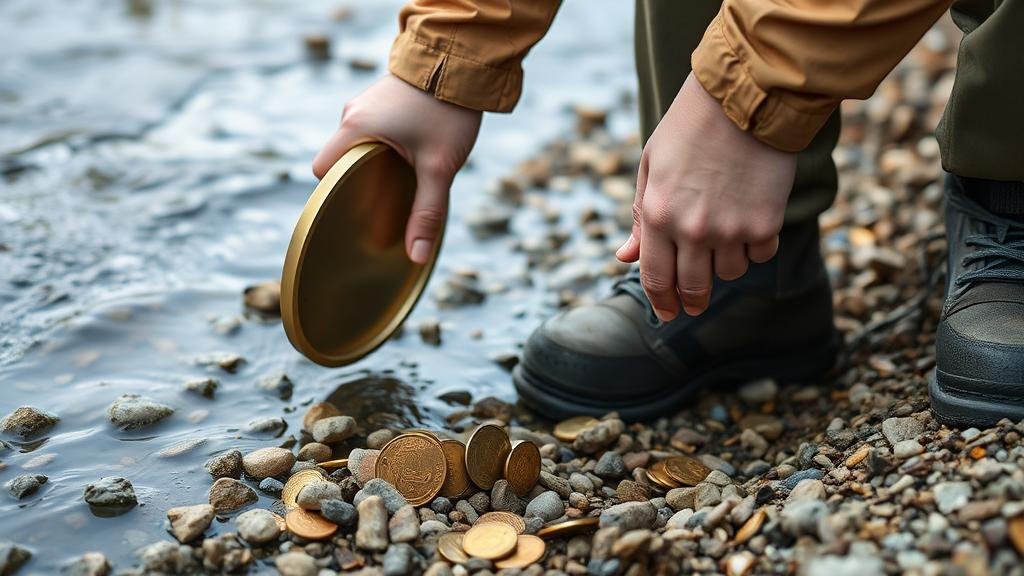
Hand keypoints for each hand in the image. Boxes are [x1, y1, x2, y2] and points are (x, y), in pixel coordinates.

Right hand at [313, 74, 482, 263]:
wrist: (463, 59)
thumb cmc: (448, 111)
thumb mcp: (440, 167)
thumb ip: (427, 211)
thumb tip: (416, 256)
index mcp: (354, 128)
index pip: (322, 170)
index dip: (335, 192)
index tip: (358, 206)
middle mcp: (352, 112)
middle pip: (340, 158)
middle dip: (358, 179)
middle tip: (385, 197)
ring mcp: (366, 100)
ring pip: (357, 142)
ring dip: (373, 160)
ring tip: (402, 173)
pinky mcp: (383, 95)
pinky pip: (372, 128)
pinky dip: (384, 143)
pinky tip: (410, 151)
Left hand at [616, 73, 795, 320]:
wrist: (746, 98)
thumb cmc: (690, 127)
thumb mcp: (652, 166)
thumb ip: (641, 217)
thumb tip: (625, 257)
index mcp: (659, 215)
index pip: (657, 278)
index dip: (662, 302)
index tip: (667, 313)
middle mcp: (694, 230)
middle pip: (694, 287)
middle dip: (692, 301)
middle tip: (693, 304)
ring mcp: (732, 229)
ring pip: (729, 273)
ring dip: (724, 265)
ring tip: (723, 238)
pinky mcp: (766, 223)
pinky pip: (760, 255)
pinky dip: (754, 247)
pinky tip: (750, 223)